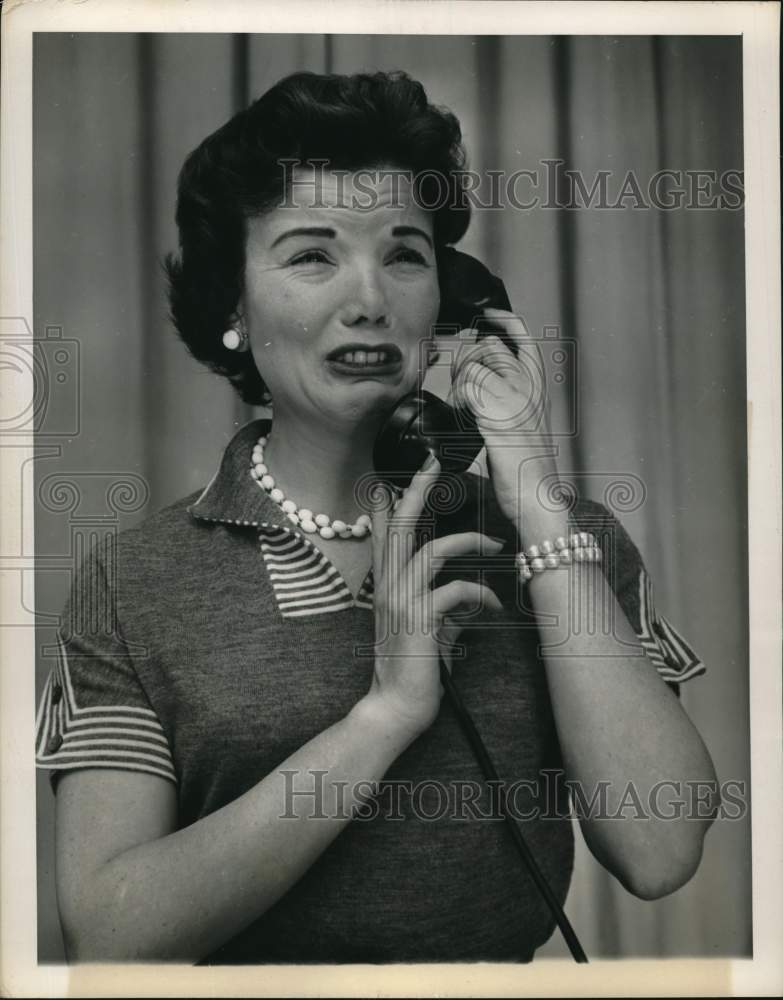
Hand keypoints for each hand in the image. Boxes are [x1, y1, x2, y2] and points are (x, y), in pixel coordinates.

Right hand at [366, 456, 503, 739]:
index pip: (384, 533)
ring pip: (428, 551)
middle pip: (401, 526)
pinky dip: (479, 593)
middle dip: (418, 491)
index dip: (391, 501)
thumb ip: (439, 601)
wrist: (395, 707)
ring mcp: (401, 603)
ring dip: (467, 543)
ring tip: (496, 547)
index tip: (401, 473)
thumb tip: (467, 589)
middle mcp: (389, 587)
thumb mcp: (425, 626)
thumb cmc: (414, 667)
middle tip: (432, 464)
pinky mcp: (420, 623)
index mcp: (387, 584)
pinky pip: (453, 591)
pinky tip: (492, 603)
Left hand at [449, 309, 565, 542]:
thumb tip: (478, 392)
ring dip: (458, 380)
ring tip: (461, 407)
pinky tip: (461, 417)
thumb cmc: (526, 473)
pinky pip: (468, 385)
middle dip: (466, 359)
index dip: (505, 320)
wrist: (537, 499)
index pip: (525, 339)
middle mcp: (530, 387)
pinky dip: (458, 397)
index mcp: (538, 390)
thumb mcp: (522, 431)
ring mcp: (515, 398)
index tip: (488, 316)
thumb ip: (507, 407)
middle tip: (460, 387)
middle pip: (489, 346)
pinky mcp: (499, 413)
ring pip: (475, 362)